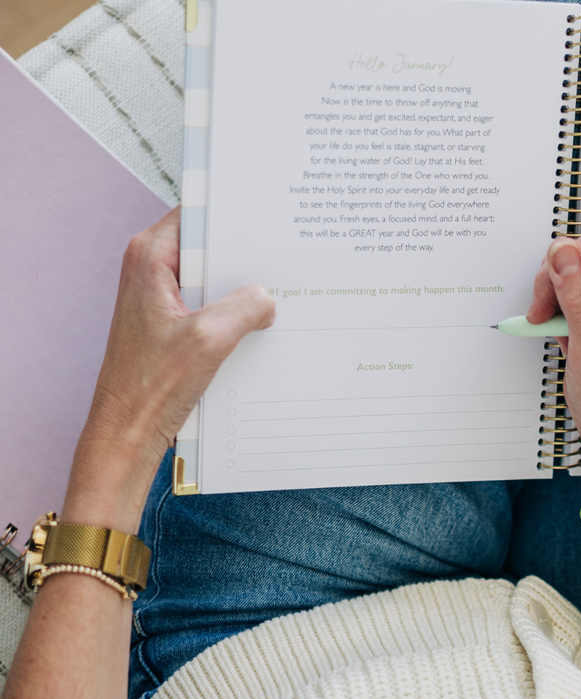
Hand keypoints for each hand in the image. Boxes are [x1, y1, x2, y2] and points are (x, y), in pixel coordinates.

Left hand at [63, 208, 274, 532]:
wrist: (128, 431)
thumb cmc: (152, 388)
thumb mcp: (209, 341)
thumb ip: (244, 308)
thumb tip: (268, 296)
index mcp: (149, 258)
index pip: (200, 215)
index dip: (236, 217)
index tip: (270, 221)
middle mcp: (152, 271)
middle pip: (211, 248)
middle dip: (245, 260)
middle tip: (281, 266)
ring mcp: (162, 299)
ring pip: (215, 281)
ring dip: (242, 293)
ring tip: (274, 301)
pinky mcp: (173, 325)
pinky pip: (212, 307)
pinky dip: (235, 317)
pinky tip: (258, 329)